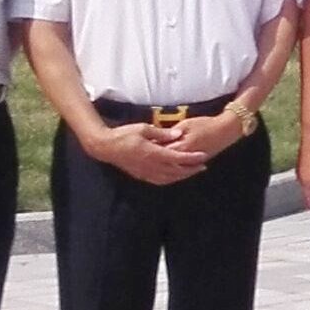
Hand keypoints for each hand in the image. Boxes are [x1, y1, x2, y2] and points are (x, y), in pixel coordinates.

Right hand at [85, 119, 204, 186]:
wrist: (106, 147)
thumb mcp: (144, 129)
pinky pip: (159, 181)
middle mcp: (151, 166)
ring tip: (192, 171)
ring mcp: (145, 172)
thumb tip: (178, 134)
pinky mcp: (140, 175)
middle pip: (176, 171)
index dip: (192, 158)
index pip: (178, 158)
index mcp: (153, 153)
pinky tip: (174, 177)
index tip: (203, 156)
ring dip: (182, 176)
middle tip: (203, 166)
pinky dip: (170, 180)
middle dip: (191, 169)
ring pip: (168, 178)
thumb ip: (162, 133)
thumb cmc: (124, 134)